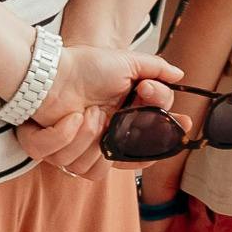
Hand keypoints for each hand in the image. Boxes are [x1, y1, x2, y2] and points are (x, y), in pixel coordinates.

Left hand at [23, 39, 178, 177]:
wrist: (51, 68)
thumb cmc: (85, 66)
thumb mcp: (127, 62)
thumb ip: (155, 68)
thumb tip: (179, 75)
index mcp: (122, 124)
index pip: (147, 148)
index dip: (164, 143)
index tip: (180, 126)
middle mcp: (102, 140)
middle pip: (122, 162)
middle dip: (119, 136)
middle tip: (114, 114)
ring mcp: (78, 148)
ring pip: (92, 168)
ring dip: (88, 136)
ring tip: (85, 112)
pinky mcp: (53, 151)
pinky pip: (64, 160)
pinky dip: (64, 136)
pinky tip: (68, 118)